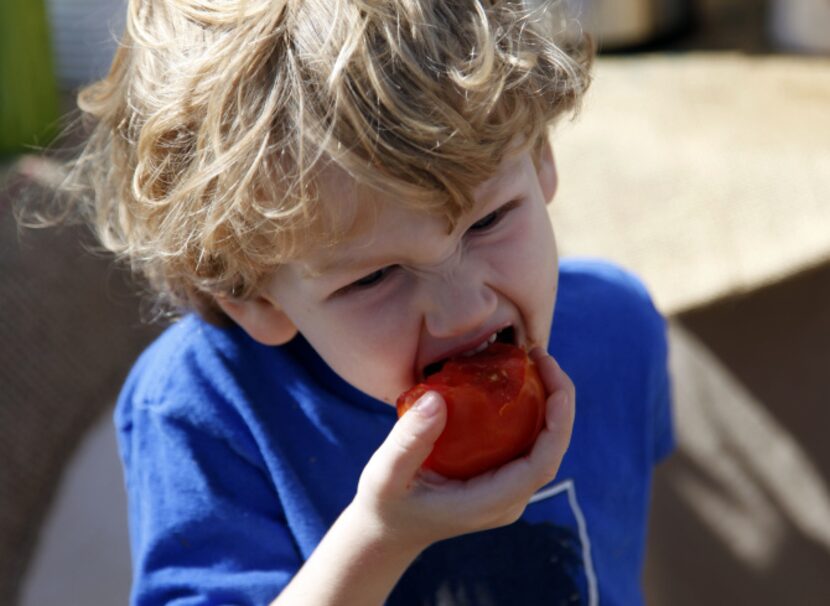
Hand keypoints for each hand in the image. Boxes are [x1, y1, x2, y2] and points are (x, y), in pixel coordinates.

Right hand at [352, 348, 575, 552]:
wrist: (389, 530)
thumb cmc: (386, 503)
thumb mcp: (386, 473)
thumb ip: (408, 441)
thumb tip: (437, 399)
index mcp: (489, 503)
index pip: (541, 465)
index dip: (558, 424)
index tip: (554, 384)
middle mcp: (508, 499)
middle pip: (551, 449)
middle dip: (558, 400)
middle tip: (540, 355)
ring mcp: (507, 490)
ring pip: (544, 444)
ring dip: (548, 401)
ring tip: (533, 359)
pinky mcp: (501, 477)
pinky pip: (527, 441)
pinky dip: (530, 408)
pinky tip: (515, 377)